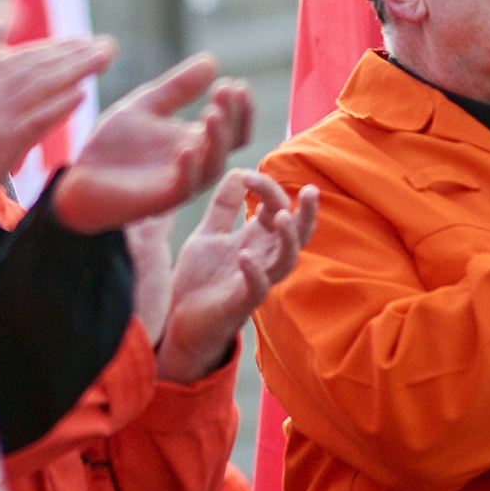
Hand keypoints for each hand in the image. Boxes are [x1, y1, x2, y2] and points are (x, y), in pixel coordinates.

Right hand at [0, 35, 114, 195]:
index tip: (76, 41)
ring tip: (102, 58)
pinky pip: (37, 120)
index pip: (15, 58)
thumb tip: (3, 50)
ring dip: (76, 70)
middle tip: (103, 43)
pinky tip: (81, 95)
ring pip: (41, 86)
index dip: (49, 48)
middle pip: (35, 66)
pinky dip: (60, 106)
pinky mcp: (2, 143)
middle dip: (72, 53)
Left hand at [52, 56, 257, 232]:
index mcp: (195, 141)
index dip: (241, 108)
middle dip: (232, 118)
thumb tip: (212, 60)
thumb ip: (178, 88)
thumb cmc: (115, 145)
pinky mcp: (161, 200)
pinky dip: (189, 168)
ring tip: (212, 113)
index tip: (235, 84)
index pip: (234, 128)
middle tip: (224, 91)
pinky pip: (184, 188)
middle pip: (230, 144)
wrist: (80, 176)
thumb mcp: (147, 106)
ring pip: (213, 166)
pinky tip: (187, 148)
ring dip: (216, 140)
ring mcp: (180, 182)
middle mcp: (195, 163)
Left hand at [162, 172, 317, 380]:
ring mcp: (255, 281)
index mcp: (255, 239)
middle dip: (307, 213)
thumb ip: (224, 206)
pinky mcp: (241, 303)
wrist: (178, 319)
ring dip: (288, 239)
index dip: (267, 188)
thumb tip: (238, 171)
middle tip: (310, 190)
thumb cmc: (199, 279)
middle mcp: (262, 258)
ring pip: (286, 261)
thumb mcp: (209, 233)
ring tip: (282, 216)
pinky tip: (245, 255)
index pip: (276, 208)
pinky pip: (258, 289)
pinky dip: (255, 272)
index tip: (247, 174)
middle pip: (297, 234)